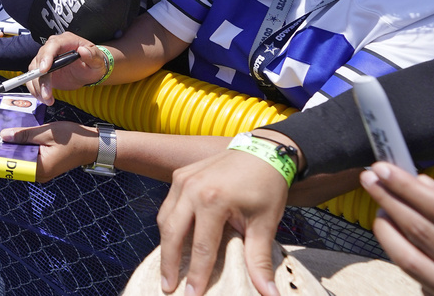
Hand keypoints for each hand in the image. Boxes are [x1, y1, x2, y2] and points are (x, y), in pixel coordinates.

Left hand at [1, 122, 98, 181]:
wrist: (92, 144)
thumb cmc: (73, 138)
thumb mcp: (46, 132)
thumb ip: (24, 135)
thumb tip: (3, 136)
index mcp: (40, 168)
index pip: (13, 166)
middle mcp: (39, 174)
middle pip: (15, 164)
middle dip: (4, 151)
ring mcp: (42, 172)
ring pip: (21, 161)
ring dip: (13, 150)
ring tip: (2, 137)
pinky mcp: (45, 166)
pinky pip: (28, 159)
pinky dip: (22, 150)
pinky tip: (17, 139)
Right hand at [26, 34, 107, 104]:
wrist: (90, 70)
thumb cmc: (93, 62)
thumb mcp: (97, 59)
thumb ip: (92, 54)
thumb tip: (83, 51)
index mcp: (65, 41)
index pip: (52, 45)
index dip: (46, 57)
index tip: (44, 70)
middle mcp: (53, 48)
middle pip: (40, 60)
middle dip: (40, 78)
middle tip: (46, 93)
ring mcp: (46, 60)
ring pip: (34, 71)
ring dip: (38, 86)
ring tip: (47, 99)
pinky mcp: (43, 72)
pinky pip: (33, 79)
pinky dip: (36, 89)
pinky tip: (43, 98)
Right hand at [157, 146, 289, 295]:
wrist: (263, 151)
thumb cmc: (266, 187)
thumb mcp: (265, 223)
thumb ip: (259, 259)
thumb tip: (269, 293)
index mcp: (213, 200)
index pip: (201, 247)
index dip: (196, 275)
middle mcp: (192, 189)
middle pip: (172, 233)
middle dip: (168, 264)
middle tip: (168, 287)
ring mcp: (183, 179)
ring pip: (164, 219)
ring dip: (165, 244)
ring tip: (168, 268)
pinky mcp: (180, 175)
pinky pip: (168, 205)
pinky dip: (168, 224)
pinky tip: (173, 240)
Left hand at [363, 161, 433, 295]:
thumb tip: (421, 182)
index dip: (409, 188)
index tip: (383, 169)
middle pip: (421, 233)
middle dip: (391, 201)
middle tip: (370, 179)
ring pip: (410, 260)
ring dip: (388, 229)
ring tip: (380, 207)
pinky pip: (417, 279)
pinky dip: (402, 253)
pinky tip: (395, 236)